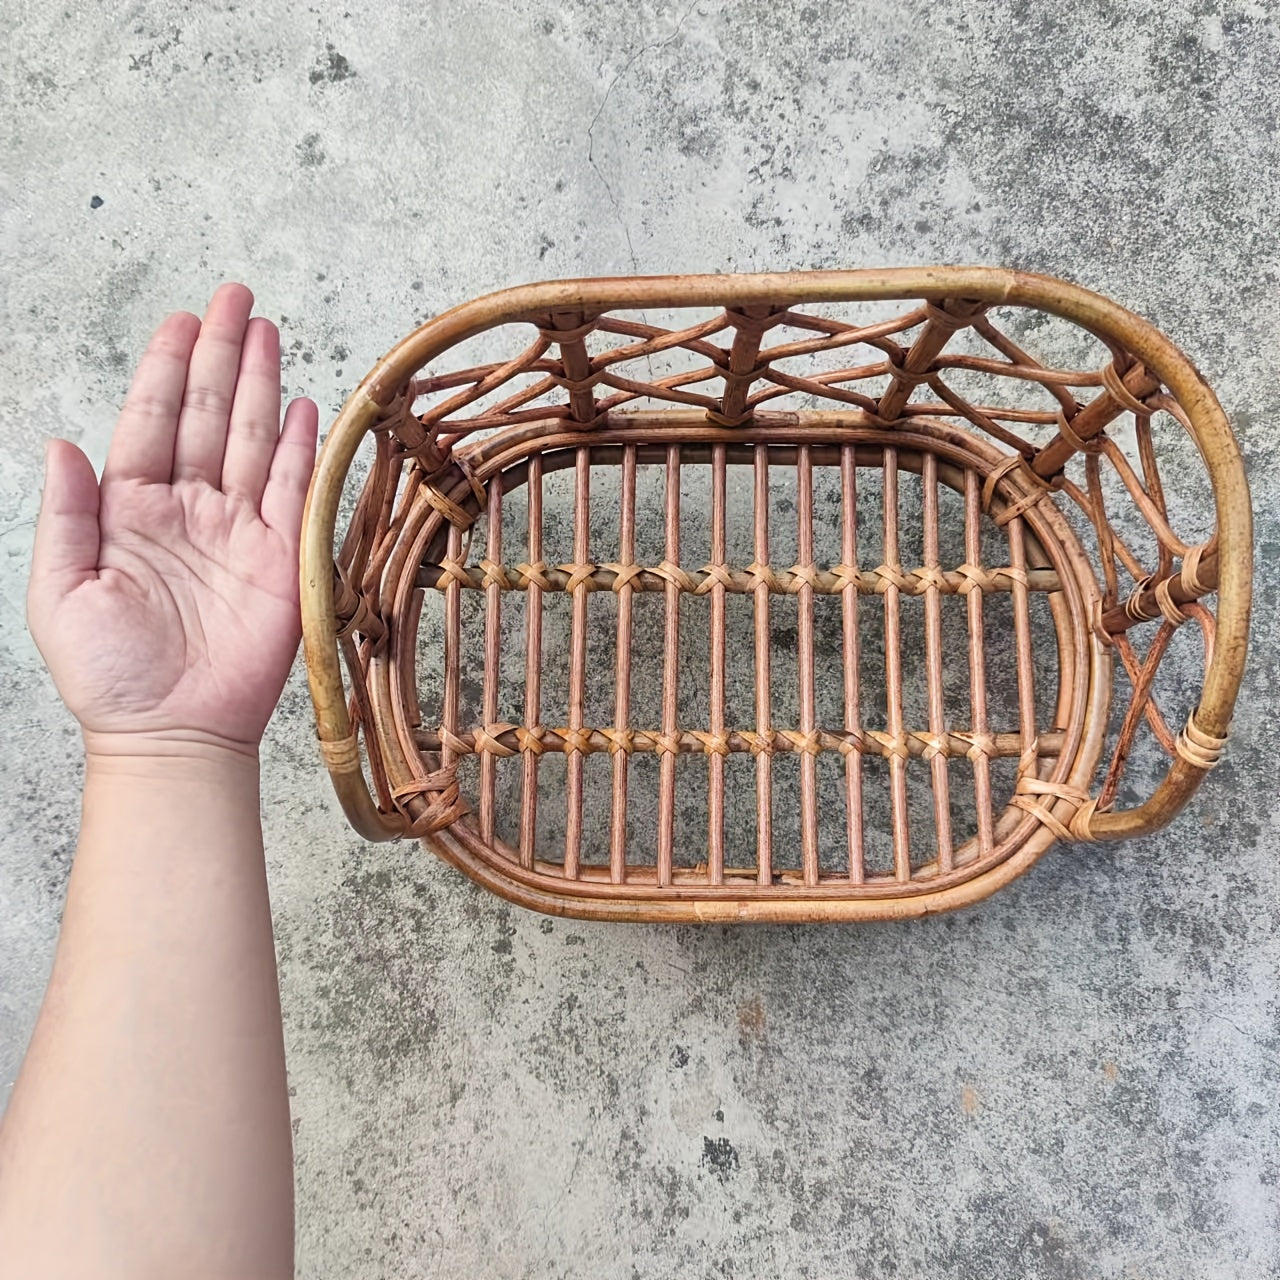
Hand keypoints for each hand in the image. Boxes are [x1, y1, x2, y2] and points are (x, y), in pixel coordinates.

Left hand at [27, 283, 318, 756]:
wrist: (170, 731)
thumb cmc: (108, 674)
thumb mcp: (61, 593)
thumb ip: (66, 516)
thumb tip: (61, 443)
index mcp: (130, 511)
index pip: (153, 422)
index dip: (168, 370)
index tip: (183, 321)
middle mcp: (188, 510)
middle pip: (209, 417)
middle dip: (221, 355)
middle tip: (235, 299)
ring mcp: (238, 532)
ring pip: (253, 441)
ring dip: (261, 386)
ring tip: (267, 332)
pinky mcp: (282, 560)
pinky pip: (294, 492)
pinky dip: (302, 449)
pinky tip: (304, 407)